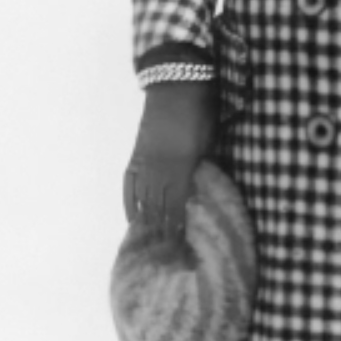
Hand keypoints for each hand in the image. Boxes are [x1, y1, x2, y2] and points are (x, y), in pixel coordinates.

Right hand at [123, 81, 216, 236]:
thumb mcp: (210, 142)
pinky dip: (130, 204)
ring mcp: (145, 162)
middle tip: (169, 258)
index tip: (184, 248)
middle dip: (165, 234)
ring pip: (144, 200)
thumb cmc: (202, 110)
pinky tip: (132, 220)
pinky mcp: (136, 155)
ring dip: (148, 224)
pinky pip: (130, 185)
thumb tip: (201, 194)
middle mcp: (160, 167)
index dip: (180, 228)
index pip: (179, 205)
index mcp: (182, 165)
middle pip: (160, 208)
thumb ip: (204, 169)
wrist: (177, 82)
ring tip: (151, 247)